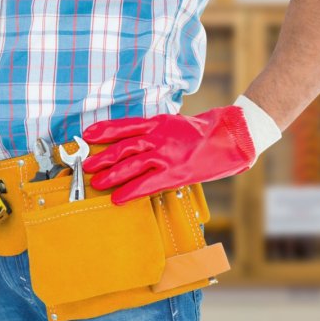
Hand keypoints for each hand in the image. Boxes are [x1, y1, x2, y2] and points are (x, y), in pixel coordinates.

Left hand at [82, 106, 256, 204]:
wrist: (232, 136)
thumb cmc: (204, 132)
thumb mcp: (175, 124)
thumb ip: (155, 131)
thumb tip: (134, 142)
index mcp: (158, 122)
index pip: (124, 125)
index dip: (103, 130)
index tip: (87, 135)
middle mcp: (159, 136)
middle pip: (123, 146)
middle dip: (102, 158)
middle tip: (87, 166)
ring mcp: (166, 154)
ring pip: (131, 164)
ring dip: (111, 175)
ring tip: (96, 183)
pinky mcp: (175, 172)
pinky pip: (147, 183)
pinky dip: (130, 191)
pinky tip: (118, 198)